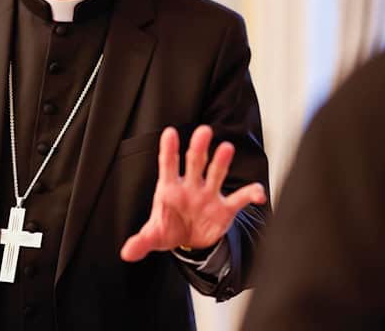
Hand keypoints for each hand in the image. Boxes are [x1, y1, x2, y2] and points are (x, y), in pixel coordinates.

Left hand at [120, 125, 266, 261]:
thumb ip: (141, 242)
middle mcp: (191, 186)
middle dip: (198, 147)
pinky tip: (258, 193)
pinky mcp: (225, 208)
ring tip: (226, 149)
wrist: (189, 242)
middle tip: (203, 131)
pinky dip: (250, 194)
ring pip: (216, 173)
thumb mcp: (153, 236)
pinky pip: (239, 198)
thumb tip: (127, 253)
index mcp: (169, 188)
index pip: (168, 165)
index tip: (169, 133)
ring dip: (221, 162)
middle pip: (195, 162)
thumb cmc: (168, 229)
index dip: (169, 149)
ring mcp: (209, 194)